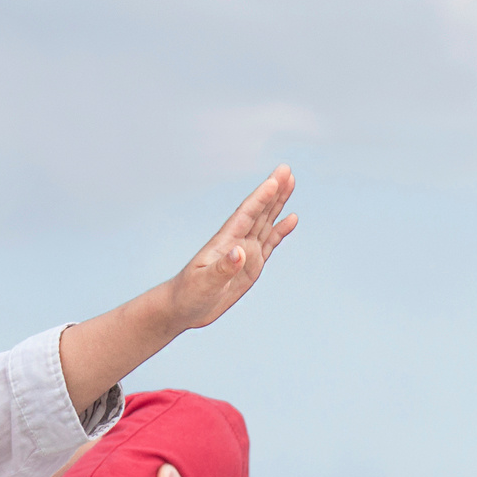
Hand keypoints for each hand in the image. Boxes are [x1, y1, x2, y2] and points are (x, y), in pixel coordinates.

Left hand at [165, 164, 297, 332]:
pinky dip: (281, 230)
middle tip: (286, 169)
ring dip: (278, 203)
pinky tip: (292, 218)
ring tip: (290, 182)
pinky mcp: (252, 265)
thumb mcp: (203, 284)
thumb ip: (222, 268)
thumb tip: (240, 251)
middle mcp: (237, 242)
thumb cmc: (188, 294)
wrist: (184, 307)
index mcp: (225, 242)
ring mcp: (246, 252)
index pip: (245, 215)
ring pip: (266, 221)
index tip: (273, 180)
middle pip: (258, 211)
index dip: (260, 198)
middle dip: (273, 191)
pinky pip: (270, 243)